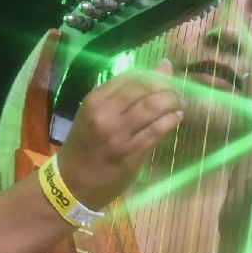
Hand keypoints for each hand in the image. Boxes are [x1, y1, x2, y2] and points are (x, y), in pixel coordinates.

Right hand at [54, 59, 183, 210]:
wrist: (71, 184)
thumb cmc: (84, 147)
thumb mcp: (95, 115)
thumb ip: (123, 94)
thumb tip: (159, 68)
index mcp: (95, 100)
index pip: (131, 76)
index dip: (153, 74)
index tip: (165, 78)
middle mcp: (105, 114)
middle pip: (144, 88)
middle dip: (166, 86)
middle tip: (177, 91)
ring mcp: (118, 135)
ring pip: (152, 107)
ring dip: (172, 101)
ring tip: (180, 103)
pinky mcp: (130, 154)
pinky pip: (156, 131)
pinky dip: (171, 120)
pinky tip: (177, 117)